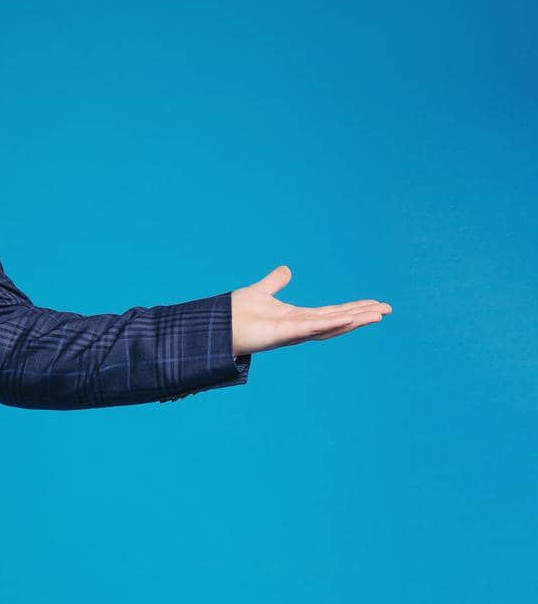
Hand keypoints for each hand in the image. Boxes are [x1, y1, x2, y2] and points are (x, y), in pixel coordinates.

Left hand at [230, 265, 390, 355]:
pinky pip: (312, 328)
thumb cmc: (235, 314)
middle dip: (362, 315)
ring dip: (354, 320)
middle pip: (337, 320)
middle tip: (387, 309)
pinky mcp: (284, 333)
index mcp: (297, 317)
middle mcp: (299, 326)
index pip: (332, 312)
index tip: (375, 304)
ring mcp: (293, 331)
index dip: (353, 308)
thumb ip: (275, 282)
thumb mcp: (261, 291)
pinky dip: (330, 324)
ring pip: (330, 326)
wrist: (216, 327)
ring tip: (377, 315)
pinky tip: (349, 318)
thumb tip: (287, 270)